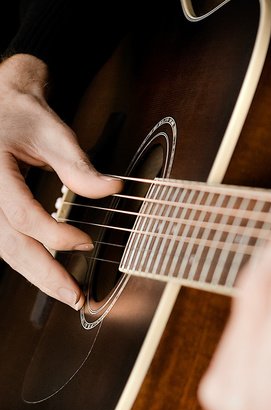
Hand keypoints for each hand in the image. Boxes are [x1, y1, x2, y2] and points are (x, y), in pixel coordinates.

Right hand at [0, 54, 121, 309]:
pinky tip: (48, 272)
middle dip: (45, 274)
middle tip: (74, 296)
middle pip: (10, 245)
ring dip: (37, 275)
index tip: (86, 243)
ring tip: (65, 293)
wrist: (0, 103)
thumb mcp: (52, 132)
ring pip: (6, 251)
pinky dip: (28, 261)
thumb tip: (110, 188)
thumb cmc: (21, 113)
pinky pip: (6, 243)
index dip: (56, 235)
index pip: (23, 215)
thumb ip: (78, 166)